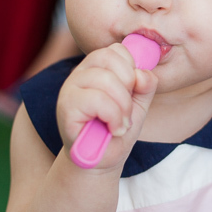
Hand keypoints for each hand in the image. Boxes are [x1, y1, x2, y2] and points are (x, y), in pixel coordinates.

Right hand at [56, 43, 158, 169]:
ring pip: (105, 79)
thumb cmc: (116, 130)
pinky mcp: (66, 107)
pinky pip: (97, 99)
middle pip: (109, 58)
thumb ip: (145, 85)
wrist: (100, 161)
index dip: (132, 69)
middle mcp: (79, 74)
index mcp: (95, 68)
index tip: (132, 92)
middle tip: (127, 111)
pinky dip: (113, 116)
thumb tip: (143, 74)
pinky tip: (113, 129)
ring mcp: (70, 89)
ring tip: (121, 123)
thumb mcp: (138, 104)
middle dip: (128, 86)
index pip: (116, 49)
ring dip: (122, 106)